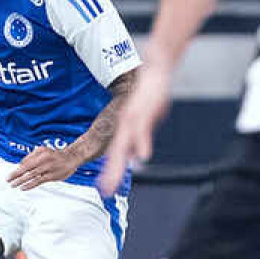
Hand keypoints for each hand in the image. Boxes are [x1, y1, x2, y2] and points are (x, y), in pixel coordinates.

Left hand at [6, 144, 83, 190]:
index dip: (17, 171)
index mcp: (40, 154)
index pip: (25, 163)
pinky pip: (39, 181)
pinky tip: (23, 188)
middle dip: (16, 176)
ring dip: (21, 181)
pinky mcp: (52, 176)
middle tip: (8, 180)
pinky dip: (30, 185)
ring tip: (13, 185)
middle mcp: (43, 161)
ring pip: (32, 176)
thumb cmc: (54, 155)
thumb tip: (20, 165)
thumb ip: (30, 156)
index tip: (9, 176)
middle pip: (27, 169)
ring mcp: (48, 169)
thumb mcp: (42, 150)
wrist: (71, 158)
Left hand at [99, 56, 172, 196]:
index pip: (115, 153)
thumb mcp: (145, 118)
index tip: (104, 189)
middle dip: (111, 173)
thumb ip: (140, 138)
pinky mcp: (146, 111)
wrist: (155, 67)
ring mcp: (135, 118)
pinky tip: (142, 156)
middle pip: (117, 153)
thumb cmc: (150, 94)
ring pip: (125, 143)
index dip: (110, 171)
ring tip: (115, 179)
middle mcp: (126, 125)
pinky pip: (142, 130)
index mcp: (125, 127)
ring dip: (121, 161)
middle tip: (105, 191)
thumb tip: (137, 156)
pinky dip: (141, 143)